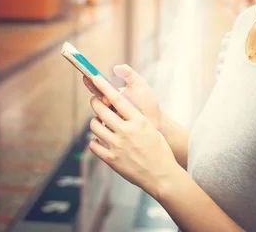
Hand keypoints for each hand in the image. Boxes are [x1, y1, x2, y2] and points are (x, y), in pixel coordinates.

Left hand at [88, 75, 179, 197]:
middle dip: (95, 102)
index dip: (104, 87)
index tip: (95, 79)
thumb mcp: (150, 129)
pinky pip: (94, 145)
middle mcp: (126, 131)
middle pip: (102, 110)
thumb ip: (135, 118)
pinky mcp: (111, 159)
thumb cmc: (159, 151)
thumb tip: (120, 108)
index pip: (117, 99)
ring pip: (94, 127)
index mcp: (138, 121)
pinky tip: (100, 140)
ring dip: (95, 122)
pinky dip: (95, 141)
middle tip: (94, 100)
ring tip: (99, 123)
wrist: (162, 175)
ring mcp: (117, 146)